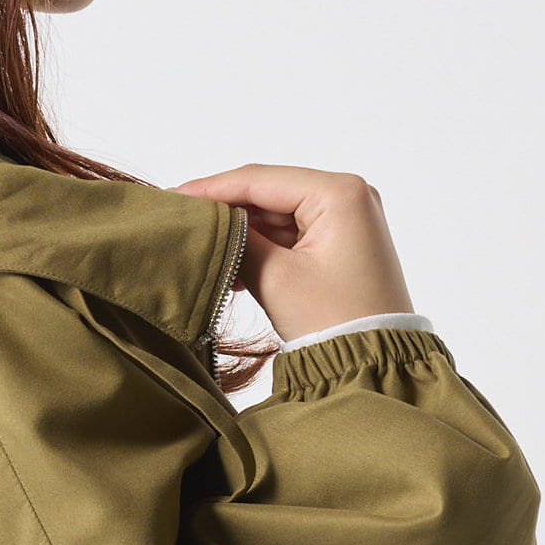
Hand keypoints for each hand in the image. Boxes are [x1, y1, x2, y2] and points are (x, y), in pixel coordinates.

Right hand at [172, 164, 415, 343]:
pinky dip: (261, 249)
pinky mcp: (341, 245)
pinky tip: (229, 266)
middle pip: (269, 193)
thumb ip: (237, 241)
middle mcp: (348, 196)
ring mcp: (347, 220)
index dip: (211, 188)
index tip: (172, 197)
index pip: (260, 179)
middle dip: (225, 211)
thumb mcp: (275, 278)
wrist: (373, 365)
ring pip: (276, 216)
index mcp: (339, 193)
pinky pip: (291, 236)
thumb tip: (206, 225)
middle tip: (179, 222)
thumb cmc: (334, 323)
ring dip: (240, 234)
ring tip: (199, 250)